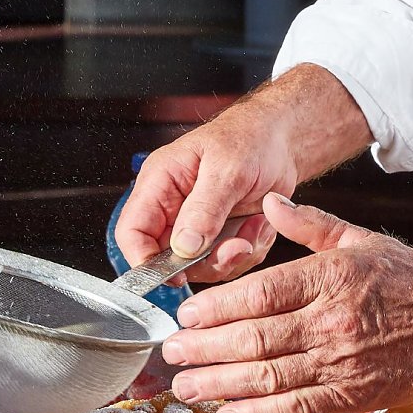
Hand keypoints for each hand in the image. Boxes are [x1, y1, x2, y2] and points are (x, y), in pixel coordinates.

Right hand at [115, 65, 372, 284]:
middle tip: (238, 245)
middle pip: (168, 260)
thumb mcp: (228, 170)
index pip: (132, 232)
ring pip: (201, 267)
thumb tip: (183, 246)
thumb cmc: (249, 139)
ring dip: (233, 256)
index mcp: (160, 183)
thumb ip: (204, 210)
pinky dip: (249, 251)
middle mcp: (173, 209)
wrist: (280, 141)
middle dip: (207, 261)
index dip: (144, 260)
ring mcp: (197, 227)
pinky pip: (227, 263)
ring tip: (255, 225)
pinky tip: (259, 225)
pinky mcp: (219, 237)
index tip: (175, 274)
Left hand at [161, 193, 412, 412]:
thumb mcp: (361, 239)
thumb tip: (269, 202)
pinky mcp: (352, 393)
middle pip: (256, 338)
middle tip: (171, 355)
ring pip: (269, 376)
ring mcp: (342, 361)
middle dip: (205, 350)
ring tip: (185, 387)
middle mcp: (333, 320)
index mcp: (332, 277)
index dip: (217, 309)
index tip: (186, 317)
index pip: (262, 294)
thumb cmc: (411, 281)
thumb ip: (310, 224)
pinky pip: (297, 407)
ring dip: (220, 385)